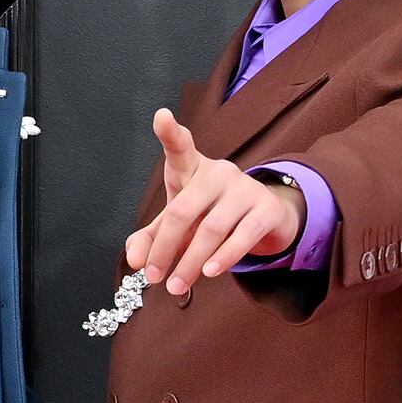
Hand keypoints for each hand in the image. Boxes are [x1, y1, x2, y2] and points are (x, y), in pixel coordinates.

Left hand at [126, 110, 306, 294]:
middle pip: (183, 209)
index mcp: (192, 169)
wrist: (265, 220)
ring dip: (190, 262)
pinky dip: (224, 257)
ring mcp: (244, 188)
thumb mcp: (178, 226)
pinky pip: (242, 235)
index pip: (179, 147)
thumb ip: (152, 239)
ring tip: (176, 286)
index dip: (170, 132)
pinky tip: (210, 273)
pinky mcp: (267, 209)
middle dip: (165, 247)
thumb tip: (135, 261)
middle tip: (153, 277)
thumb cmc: (211, 216)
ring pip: (212, 228)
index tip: (161, 117)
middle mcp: (218, 172)